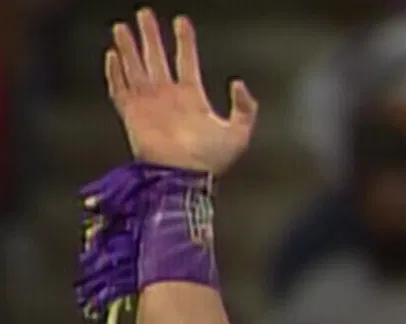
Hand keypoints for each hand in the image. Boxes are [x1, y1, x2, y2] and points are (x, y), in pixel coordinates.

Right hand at [105, 8, 256, 174]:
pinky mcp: (132, 116)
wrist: (186, 177)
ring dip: (129, 48)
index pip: (186, 61)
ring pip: (136, 69)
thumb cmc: (213, 160)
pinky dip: (114, 73)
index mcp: (192, 98)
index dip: (184, 41)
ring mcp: (148, 105)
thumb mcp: (240, 132)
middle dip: (150, 36)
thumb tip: (237, 82)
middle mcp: (168, 97)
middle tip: (144, 13)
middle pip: (156, 59)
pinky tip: (112, 55)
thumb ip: (245, 106)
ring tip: (122, 27)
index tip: (182, 21)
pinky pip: (119, 90)